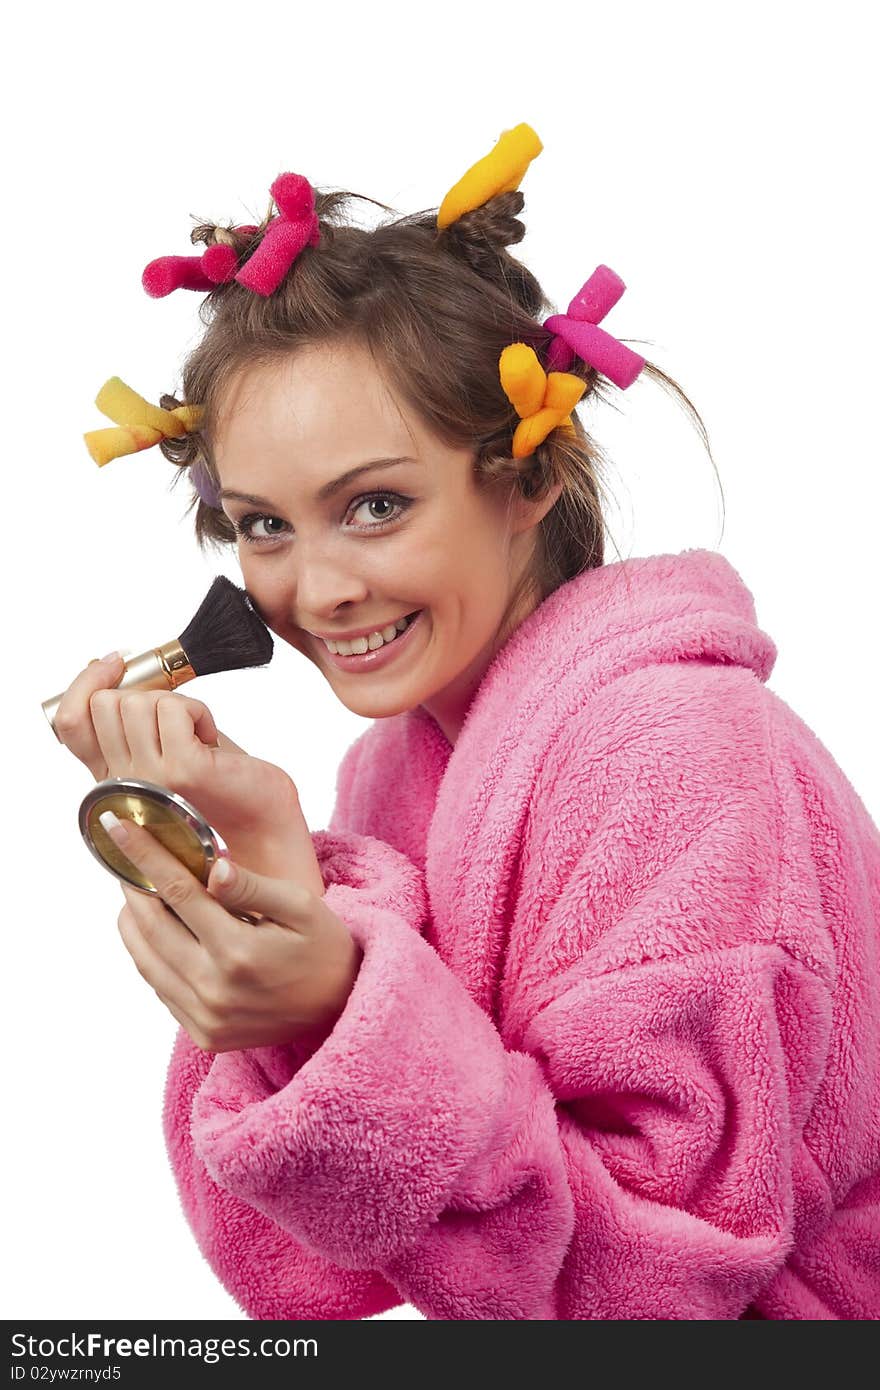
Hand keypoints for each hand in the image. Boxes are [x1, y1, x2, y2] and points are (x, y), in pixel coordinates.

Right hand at [52, 656, 324, 894]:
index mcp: (109, 779)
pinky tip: (211, 740)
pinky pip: (176, 708)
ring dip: (177, 704)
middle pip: (106, 703)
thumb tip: (116, 670)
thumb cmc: (220, 782)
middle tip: (178, 719)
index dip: (86, 683)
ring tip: (197, 736)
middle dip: (146, 693)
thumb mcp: (164, 747)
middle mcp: (120, 785)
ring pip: (139, 701)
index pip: (69, 722)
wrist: (264, 825)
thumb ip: (134, 722)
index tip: (116, 663)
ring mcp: (149, 780)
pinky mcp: (183, 771)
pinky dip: (199, 711)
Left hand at [107, 812, 361, 1052]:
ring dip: (133, 921)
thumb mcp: (302, 906)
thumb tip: (212, 868)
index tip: (117, 826)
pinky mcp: (203, 1034)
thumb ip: (253, 887)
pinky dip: (150, 954)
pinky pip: (160, 988)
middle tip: (125, 856)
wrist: (342, 1006)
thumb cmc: (324, 946)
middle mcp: (214, 989)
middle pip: (150, 927)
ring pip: (146, 960)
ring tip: (137, 891)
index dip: (144, 856)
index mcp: (239, 952)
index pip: (177, 892)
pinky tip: (158, 931)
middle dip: (132, 886)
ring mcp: (206, 1017)